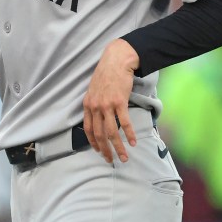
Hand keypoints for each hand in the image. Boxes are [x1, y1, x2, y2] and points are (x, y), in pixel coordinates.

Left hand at [82, 39, 138, 163]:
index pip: (88, 129)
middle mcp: (95, 107)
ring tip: (124, 157)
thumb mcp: (93, 90)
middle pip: (99, 134)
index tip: (99, 151)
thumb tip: (97, 118)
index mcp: (87, 105)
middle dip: (105, 150)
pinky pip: (124, 122)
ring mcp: (107, 105)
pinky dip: (129, 134)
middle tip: (111, 160)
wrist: (116, 61)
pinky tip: (133, 142)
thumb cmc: (106, 75)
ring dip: (118, 147)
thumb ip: (93, 104)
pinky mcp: (119, 102)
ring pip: (111, 132)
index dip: (93, 142)